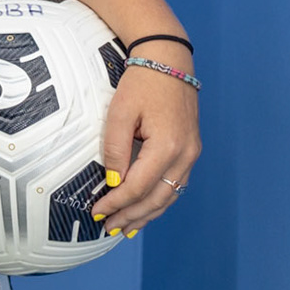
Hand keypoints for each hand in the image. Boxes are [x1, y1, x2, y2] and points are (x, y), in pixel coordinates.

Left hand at [91, 45, 200, 236]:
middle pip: (156, 198)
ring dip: (147, 214)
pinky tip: (146, 208)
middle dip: (132, 216)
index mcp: (167, 146)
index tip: (98, 211)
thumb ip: (116, 149)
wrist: (168, 61)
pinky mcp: (190, 151)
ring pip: (169, 196)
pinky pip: (175, 184)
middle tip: (109, 227)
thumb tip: (114, 182)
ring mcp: (191, 154)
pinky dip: (159, 200)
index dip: (117, 203)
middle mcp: (185, 155)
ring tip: (127, 227)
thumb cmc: (141, 83)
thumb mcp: (120, 112)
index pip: (138, 186)